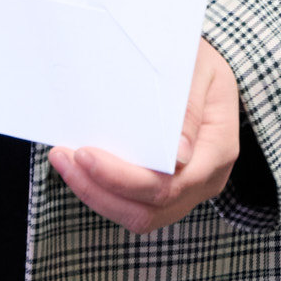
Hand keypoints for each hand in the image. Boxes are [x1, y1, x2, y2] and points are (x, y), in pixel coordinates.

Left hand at [50, 39, 240, 233]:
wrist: (205, 70)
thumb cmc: (199, 63)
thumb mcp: (199, 67)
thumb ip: (189, 106)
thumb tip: (179, 156)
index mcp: (217, 150)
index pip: (170, 184)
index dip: (123, 178)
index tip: (85, 154)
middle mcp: (205, 180)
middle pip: (150, 209)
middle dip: (100, 189)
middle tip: (63, 158)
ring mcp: (187, 190)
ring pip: (139, 216)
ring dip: (96, 195)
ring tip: (64, 162)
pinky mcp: (168, 190)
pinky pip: (134, 206)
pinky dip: (103, 192)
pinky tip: (79, 169)